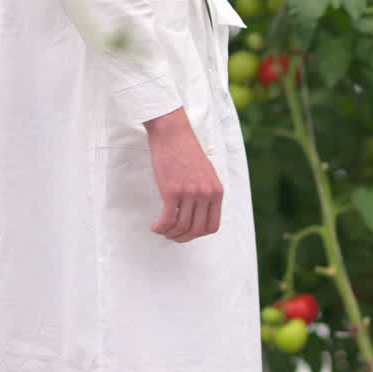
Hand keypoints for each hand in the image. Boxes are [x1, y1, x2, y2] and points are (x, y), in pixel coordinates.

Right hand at [143, 107, 222, 242]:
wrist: (173, 133)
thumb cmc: (186, 151)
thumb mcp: (206, 173)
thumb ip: (206, 193)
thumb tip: (197, 214)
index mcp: (217, 191)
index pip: (212, 226)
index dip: (198, 234)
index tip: (187, 233)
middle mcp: (206, 194)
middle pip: (196, 230)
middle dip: (183, 237)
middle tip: (172, 236)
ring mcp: (189, 193)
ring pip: (181, 227)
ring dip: (170, 233)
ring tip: (162, 230)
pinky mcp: (172, 191)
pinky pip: (167, 219)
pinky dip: (160, 227)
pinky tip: (155, 226)